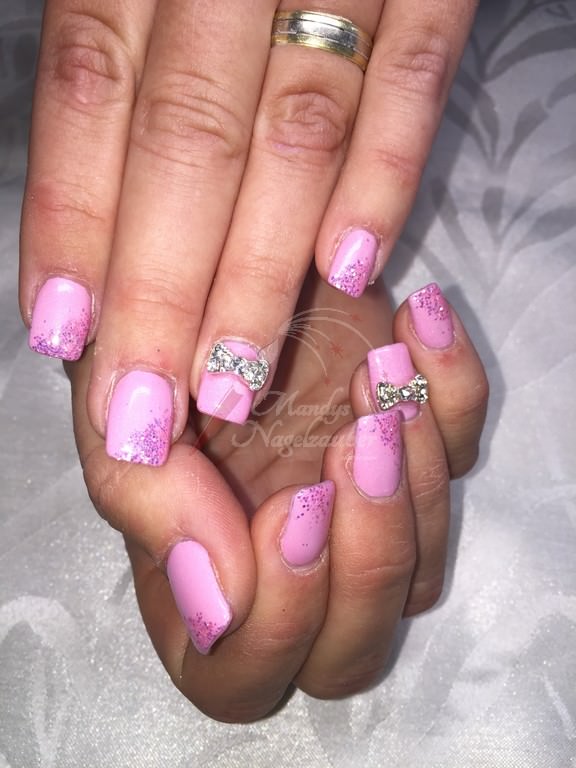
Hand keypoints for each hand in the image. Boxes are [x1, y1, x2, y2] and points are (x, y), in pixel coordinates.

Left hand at [22, 0, 479, 459]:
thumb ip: (115, 73)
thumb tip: (86, 237)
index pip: (92, 94)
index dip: (72, 219)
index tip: (60, 334)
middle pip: (187, 143)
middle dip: (162, 290)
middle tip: (145, 410)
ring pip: (294, 136)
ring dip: (261, 271)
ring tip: (230, 381)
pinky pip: (414, 83)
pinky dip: (384, 179)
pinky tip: (351, 271)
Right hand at [66, 276, 486, 720]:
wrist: (215, 267)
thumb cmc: (156, 343)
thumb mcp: (127, 411)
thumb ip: (148, 502)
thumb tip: (220, 609)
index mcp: (207, 584)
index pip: (243, 675)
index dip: (279, 618)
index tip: (291, 507)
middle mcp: (291, 571)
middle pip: (351, 651)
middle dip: (366, 561)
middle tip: (353, 446)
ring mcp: (362, 516)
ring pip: (424, 570)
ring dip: (414, 481)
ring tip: (380, 378)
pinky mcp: (414, 449)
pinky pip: (464, 453)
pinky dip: (455, 395)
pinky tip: (417, 327)